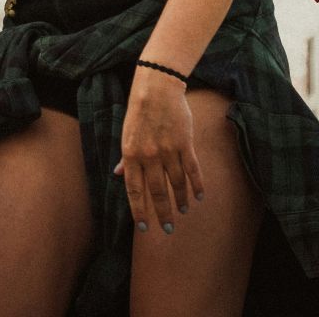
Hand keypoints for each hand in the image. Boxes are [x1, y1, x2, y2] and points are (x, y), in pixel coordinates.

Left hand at [114, 66, 205, 234]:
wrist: (156, 89)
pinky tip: (199, 196)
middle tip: (167, 229)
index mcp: (131, 154)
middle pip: (157, 191)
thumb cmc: (139, 112)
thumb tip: (118, 175)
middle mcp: (149, 156)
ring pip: (176, 183)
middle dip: (162, 213)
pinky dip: (197, 185)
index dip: (139, 210)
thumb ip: (126, 158)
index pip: (135, 190)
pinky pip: (192, 170)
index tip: (144, 227)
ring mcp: (168, 150)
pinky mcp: (185, 144)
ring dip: (180, 200)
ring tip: (182, 212)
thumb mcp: (126, 134)